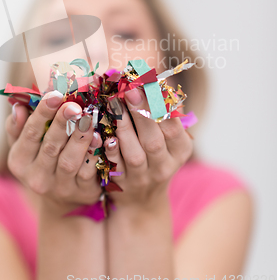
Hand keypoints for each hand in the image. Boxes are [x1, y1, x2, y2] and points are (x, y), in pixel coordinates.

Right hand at [4, 91, 102, 214]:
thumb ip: (18, 125)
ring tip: (88, 118)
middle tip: (73, 105)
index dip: (42, 113)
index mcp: (19, 161)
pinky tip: (101, 138)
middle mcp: (36, 177)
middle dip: (62, 124)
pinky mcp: (82, 193)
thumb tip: (18, 107)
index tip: (54, 94)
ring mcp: (60, 188)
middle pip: (50, 147)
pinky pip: (89, 173)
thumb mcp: (24, 145)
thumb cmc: (42, 158)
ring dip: (80, 138)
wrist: (62, 198)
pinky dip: (94, 155)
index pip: (29, 134)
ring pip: (70, 161)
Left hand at [104, 88, 192, 209]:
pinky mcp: (122, 185)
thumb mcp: (167, 138)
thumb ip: (162, 113)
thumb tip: (154, 78)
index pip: (173, 126)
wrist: (142, 201)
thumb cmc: (154, 156)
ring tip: (113, 102)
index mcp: (180, 150)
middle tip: (129, 88)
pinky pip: (113, 166)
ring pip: (134, 153)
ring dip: (123, 127)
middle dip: (141, 112)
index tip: (150, 82)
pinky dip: (107, 148)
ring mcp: (143, 177)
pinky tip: (100, 131)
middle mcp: (164, 165)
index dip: (161, 105)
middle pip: (154, 140)